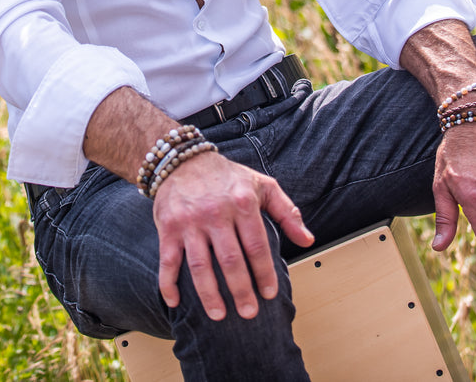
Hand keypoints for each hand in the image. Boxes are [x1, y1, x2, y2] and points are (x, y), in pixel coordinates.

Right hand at [151, 152, 314, 320]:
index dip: (264, 273)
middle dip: (241, 291)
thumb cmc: (227, 176)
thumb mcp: (263, 185)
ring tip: (218, 315)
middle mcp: (216, 213)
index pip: (257, 246)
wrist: (184, 160)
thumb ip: (287, 212)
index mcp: (243, 203)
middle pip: (230, 260)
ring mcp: (190, 222)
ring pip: (200, 266)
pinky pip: (169, 260)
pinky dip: (169, 284)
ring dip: (209, 295)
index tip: (270, 294)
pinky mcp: (168, 227)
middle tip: (249, 313)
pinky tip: (175, 302)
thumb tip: (307, 240)